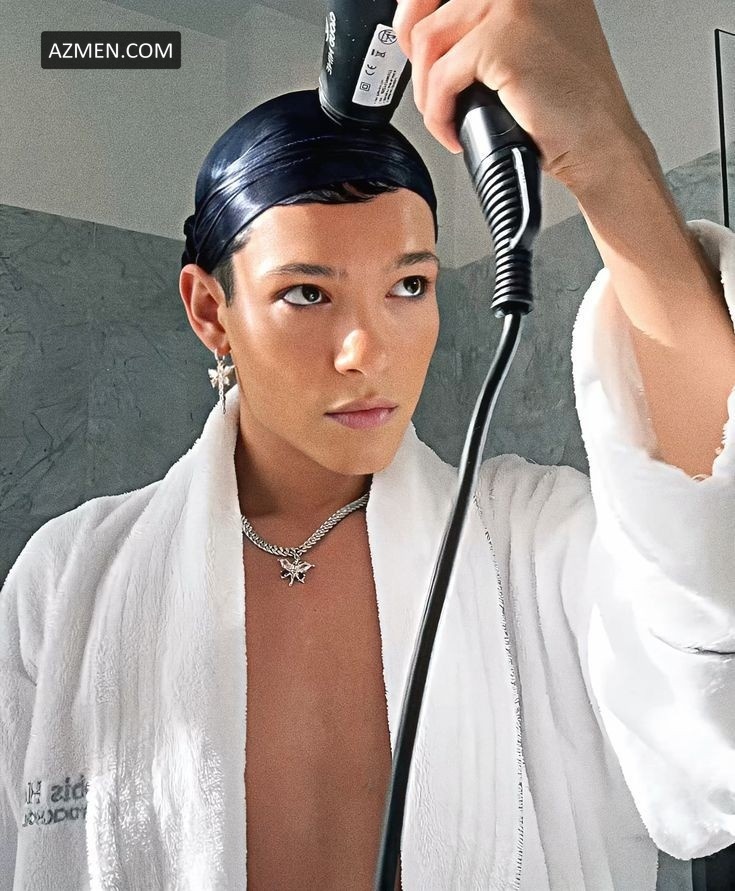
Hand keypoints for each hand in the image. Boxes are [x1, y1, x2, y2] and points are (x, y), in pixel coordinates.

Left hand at [392, 0, 649, 195]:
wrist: (599, 142)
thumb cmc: (569, 105)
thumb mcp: (527, 43)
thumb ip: (486, 25)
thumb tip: (431, 34)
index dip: (417, 15)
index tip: (414, 46)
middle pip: (426, 6)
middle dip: (415, 56)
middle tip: (425, 88)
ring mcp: (513, 5)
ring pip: (427, 42)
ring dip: (427, 93)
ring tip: (447, 118)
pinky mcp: (503, 43)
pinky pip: (440, 79)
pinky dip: (439, 115)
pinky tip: (456, 132)